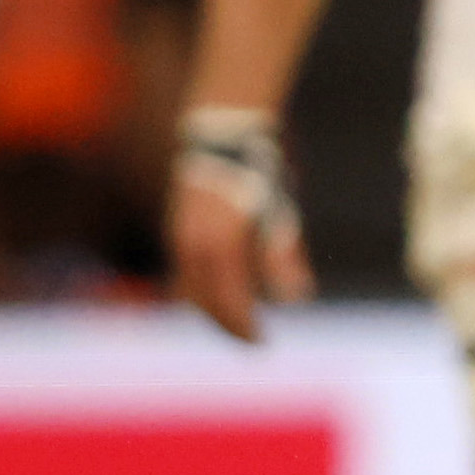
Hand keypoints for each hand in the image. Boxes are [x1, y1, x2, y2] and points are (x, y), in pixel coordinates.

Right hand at [166, 134, 311, 345]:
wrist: (222, 130)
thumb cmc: (260, 168)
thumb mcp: (281, 210)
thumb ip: (284, 257)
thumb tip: (297, 300)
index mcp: (219, 244)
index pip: (228, 301)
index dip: (244, 327)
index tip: (262, 343)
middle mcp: (191, 244)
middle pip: (203, 301)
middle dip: (226, 324)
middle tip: (252, 340)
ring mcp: (179, 235)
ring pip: (189, 288)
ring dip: (211, 308)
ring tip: (239, 320)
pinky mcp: (177, 227)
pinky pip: (184, 271)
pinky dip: (200, 289)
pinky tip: (222, 293)